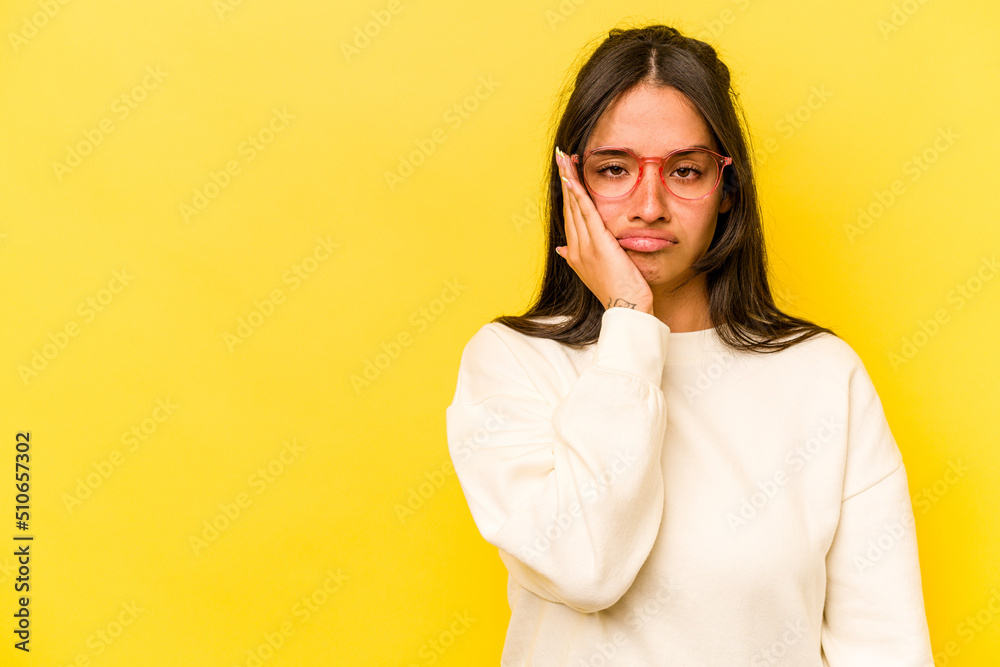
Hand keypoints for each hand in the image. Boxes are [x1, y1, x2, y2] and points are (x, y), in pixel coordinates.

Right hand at [554, 147, 653, 313]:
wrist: (627, 309)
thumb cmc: (619, 292)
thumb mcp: (597, 271)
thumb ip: (580, 256)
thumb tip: (562, 248)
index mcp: (574, 253)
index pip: (570, 216)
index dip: (567, 193)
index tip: (565, 173)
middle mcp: (574, 248)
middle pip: (568, 206)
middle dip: (564, 179)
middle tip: (561, 156)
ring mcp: (584, 246)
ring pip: (574, 206)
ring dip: (568, 180)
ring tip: (564, 159)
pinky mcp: (597, 244)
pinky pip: (585, 213)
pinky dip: (578, 194)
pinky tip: (572, 178)